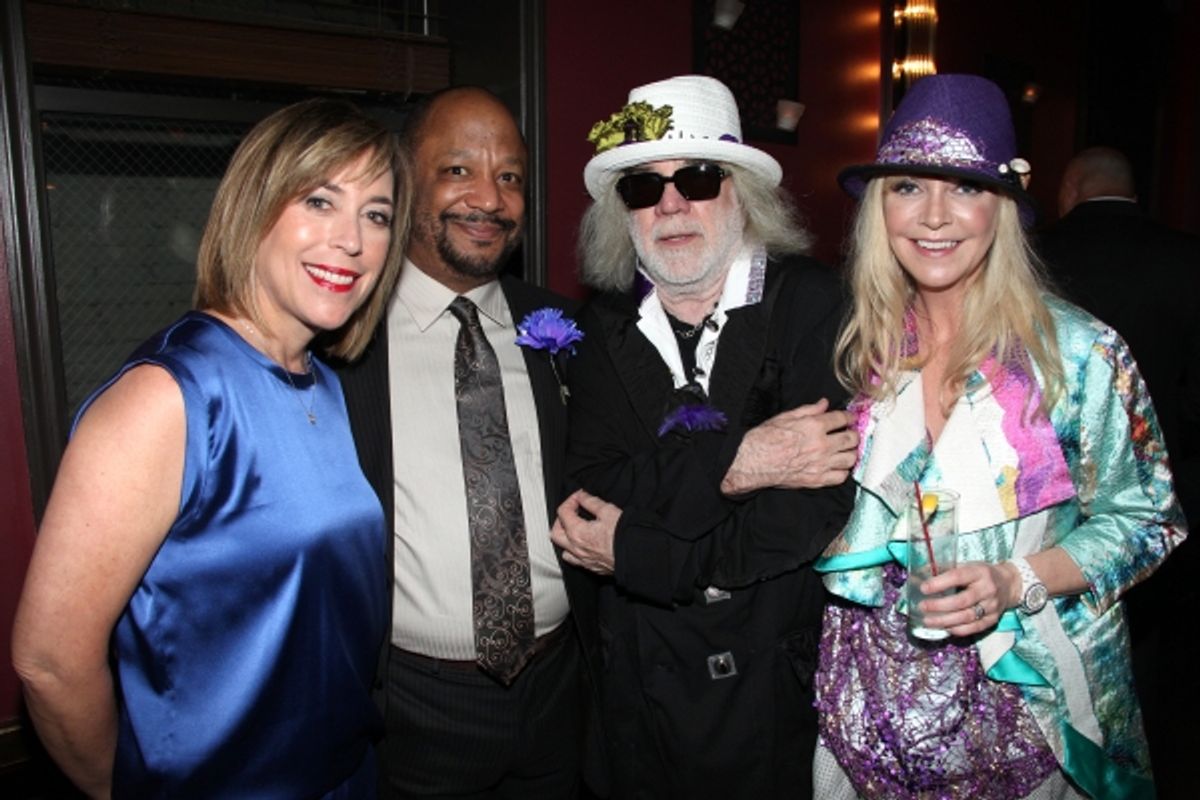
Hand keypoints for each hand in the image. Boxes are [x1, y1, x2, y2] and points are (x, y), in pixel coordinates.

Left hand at [550, 489, 621, 574]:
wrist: (636, 555)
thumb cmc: (624, 536)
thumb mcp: (608, 511)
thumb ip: (591, 502)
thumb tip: (582, 497)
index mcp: (577, 532)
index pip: (563, 512)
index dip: (570, 500)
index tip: (579, 497)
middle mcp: (576, 548)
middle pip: (555, 533)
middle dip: (561, 519)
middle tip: (572, 511)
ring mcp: (583, 560)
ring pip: (563, 550)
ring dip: (565, 538)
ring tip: (574, 530)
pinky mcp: (592, 567)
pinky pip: (575, 560)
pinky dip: (574, 551)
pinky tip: (583, 546)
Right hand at [720, 398, 857, 493]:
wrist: (752, 463)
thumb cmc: (764, 439)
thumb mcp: (784, 417)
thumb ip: (808, 410)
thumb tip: (823, 404)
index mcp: (813, 426)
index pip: (841, 419)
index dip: (849, 417)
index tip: (850, 418)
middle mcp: (821, 445)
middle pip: (851, 439)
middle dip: (853, 434)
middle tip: (850, 433)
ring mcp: (821, 464)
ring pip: (850, 458)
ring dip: (851, 453)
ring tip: (845, 450)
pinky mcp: (817, 480)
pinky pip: (841, 477)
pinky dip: (843, 471)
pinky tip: (837, 466)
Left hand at [917, 560, 1021, 636]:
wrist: (1009, 584)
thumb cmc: (980, 574)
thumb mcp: (967, 566)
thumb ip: (945, 570)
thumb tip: (919, 575)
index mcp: (979, 572)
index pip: (958, 576)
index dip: (939, 583)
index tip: (923, 588)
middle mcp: (987, 589)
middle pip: (962, 601)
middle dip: (939, 606)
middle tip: (922, 607)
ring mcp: (992, 606)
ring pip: (967, 617)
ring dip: (945, 621)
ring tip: (927, 621)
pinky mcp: (993, 619)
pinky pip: (974, 628)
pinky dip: (957, 630)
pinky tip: (944, 628)